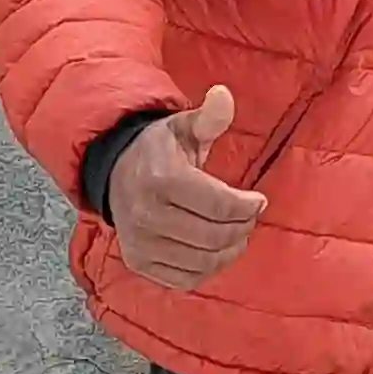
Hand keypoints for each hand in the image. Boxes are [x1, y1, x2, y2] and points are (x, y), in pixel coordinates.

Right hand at [105, 84, 271, 288]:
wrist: (114, 172)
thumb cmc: (160, 150)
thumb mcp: (184, 127)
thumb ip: (209, 117)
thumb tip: (223, 95)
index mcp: (161, 180)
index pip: (220, 206)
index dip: (248, 207)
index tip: (258, 200)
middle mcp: (146, 216)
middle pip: (214, 236)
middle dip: (242, 228)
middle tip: (249, 217)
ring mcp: (140, 243)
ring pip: (203, 262)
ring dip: (229, 250)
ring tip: (237, 233)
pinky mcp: (139, 263)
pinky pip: (186, 279)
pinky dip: (208, 269)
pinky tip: (215, 250)